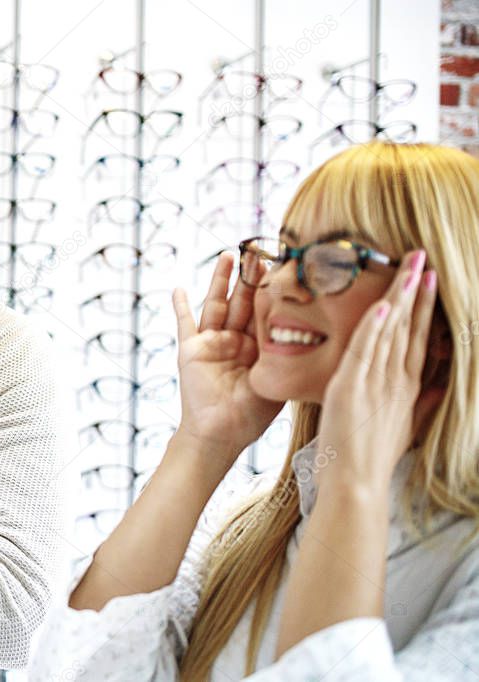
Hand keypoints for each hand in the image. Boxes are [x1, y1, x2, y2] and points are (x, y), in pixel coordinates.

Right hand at [171, 253, 283, 473]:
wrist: (220, 435)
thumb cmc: (251, 417)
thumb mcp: (279, 382)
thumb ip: (292, 360)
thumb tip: (328, 341)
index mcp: (258, 348)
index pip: (265, 310)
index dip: (272, 288)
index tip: (283, 263)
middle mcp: (235, 341)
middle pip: (242, 301)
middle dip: (249, 276)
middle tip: (257, 249)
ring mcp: (212, 344)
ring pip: (217, 304)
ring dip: (221, 280)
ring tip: (227, 255)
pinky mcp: (191, 350)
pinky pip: (185, 324)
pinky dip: (180, 306)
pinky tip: (179, 288)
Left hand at [316, 250, 441, 491]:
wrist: (356, 481)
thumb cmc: (373, 455)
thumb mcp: (404, 426)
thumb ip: (421, 402)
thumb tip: (439, 386)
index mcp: (405, 385)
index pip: (416, 337)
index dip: (424, 306)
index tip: (430, 279)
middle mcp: (395, 380)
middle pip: (409, 327)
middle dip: (416, 290)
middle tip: (423, 257)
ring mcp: (375, 383)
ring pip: (391, 332)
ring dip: (400, 298)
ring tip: (409, 268)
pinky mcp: (351, 389)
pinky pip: (364, 353)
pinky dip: (373, 329)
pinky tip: (383, 307)